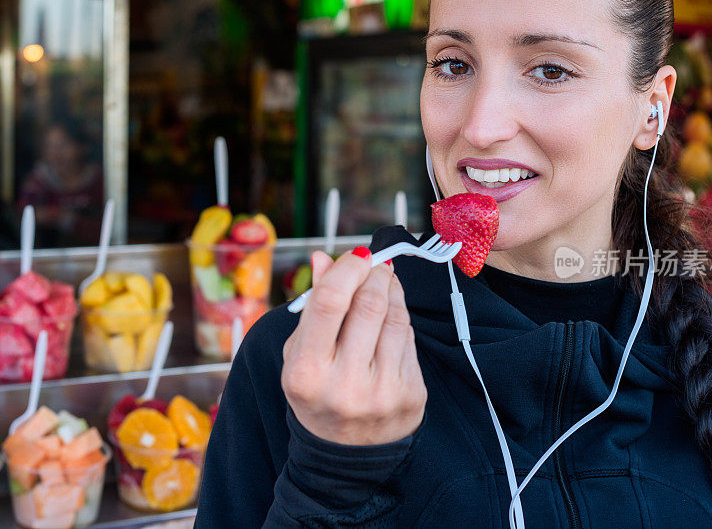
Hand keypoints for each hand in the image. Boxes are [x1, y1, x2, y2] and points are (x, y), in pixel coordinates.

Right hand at [281, 248, 426, 445]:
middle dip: (375, 274)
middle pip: (369, 305)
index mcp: (306, 372)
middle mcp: (346, 384)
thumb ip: (312, 306)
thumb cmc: (317, 392)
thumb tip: (323, 257)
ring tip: (384, 283)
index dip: (348, 268)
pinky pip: (409, 340)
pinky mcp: (412, 396)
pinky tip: (391, 316)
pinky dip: (400, 320)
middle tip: (374, 265)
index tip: (357, 256)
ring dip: (392, 290)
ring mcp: (383, 393)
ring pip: (396, 318)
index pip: (330, 302)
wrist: (346, 454)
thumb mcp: (299, 354)